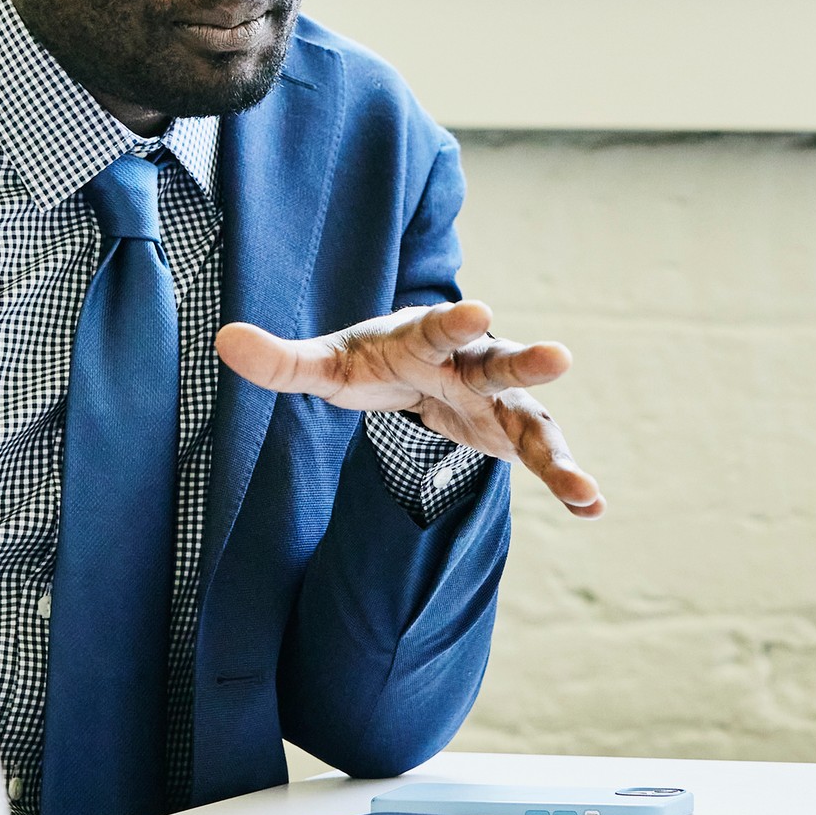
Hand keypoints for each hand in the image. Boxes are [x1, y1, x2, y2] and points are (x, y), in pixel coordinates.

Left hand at [214, 301, 600, 517]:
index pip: (436, 328)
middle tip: (559, 356)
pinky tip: (592, 506)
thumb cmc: (371, 362)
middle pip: (499, 360)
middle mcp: (469, 363)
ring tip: (582, 487)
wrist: (417, 370)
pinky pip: (542, 456)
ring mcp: (497, 399)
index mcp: (424, 339)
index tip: (476, 309)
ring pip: (531, 417)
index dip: (453, 321)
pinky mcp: (512, 432)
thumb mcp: (327, 365)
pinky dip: (565, 478)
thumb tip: (223, 340)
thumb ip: (282, 360)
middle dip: (525, 360)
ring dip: (556, 450)